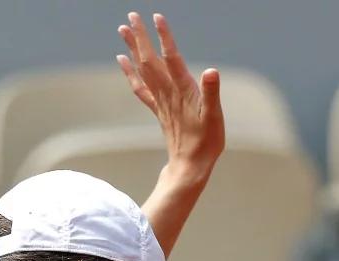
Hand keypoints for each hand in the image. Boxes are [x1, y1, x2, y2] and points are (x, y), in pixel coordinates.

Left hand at [117, 12, 224, 176]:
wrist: (190, 166)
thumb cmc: (206, 142)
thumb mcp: (215, 117)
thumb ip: (211, 93)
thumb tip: (211, 71)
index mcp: (183, 90)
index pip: (171, 58)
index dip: (163, 37)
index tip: (156, 17)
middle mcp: (167, 92)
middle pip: (149, 60)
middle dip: (140, 37)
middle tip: (131, 15)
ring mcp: (161, 100)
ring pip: (142, 70)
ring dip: (133, 48)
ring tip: (123, 29)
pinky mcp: (158, 109)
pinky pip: (140, 87)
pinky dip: (130, 72)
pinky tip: (123, 60)